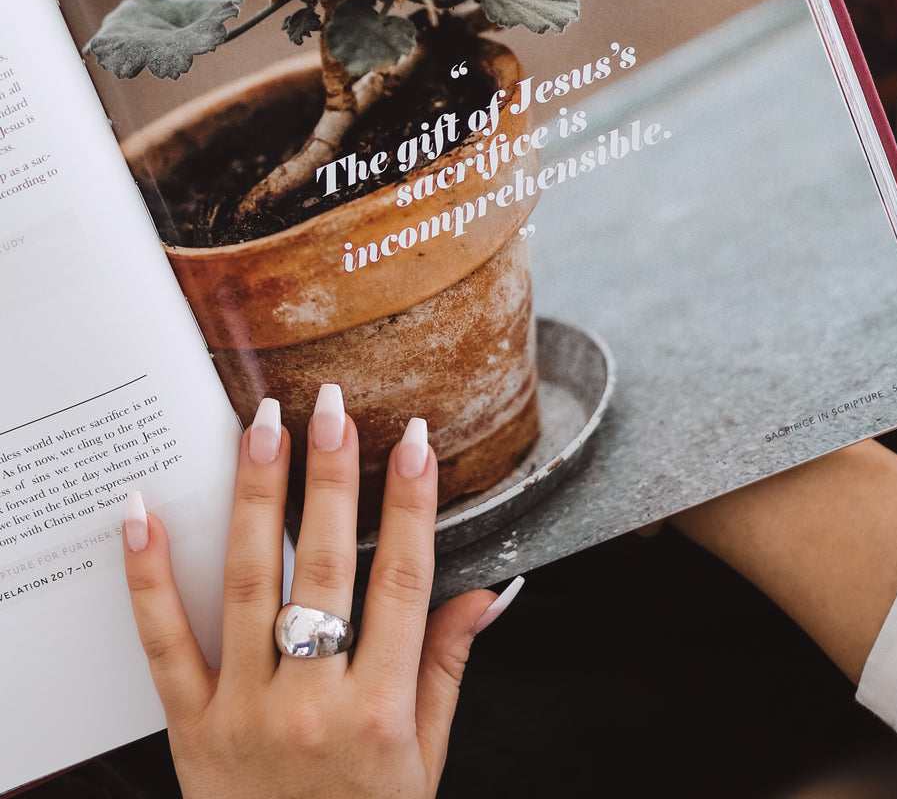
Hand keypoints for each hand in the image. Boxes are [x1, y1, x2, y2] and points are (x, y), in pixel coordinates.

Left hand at [122, 384, 521, 798]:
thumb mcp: (426, 757)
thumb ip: (450, 665)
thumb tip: (489, 591)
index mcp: (380, 709)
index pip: (403, 581)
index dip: (412, 504)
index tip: (412, 439)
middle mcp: (310, 703)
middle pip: (327, 566)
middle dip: (331, 476)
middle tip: (330, 405)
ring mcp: (242, 712)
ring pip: (249, 584)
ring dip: (257, 497)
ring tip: (260, 427)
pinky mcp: (189, 727)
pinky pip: (163, 643)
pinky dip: (147, 576)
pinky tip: (142, 512)